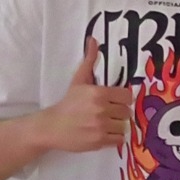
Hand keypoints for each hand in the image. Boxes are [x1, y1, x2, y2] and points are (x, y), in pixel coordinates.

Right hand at [35, 40, 132, 154]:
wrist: (52, 126)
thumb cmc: (68, 102)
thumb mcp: (78, 80)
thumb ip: (89, 60)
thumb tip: (93, 39)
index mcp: (98, 93)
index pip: (127, 96)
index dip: (121, 99)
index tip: (113, 101)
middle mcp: (101, 109)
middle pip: (127, 112)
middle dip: (118, 112)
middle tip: (107, 113)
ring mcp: (101, 126)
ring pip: (124, 126)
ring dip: (116, 126)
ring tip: (104, 124)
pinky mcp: (100, 141)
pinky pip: (119, 140)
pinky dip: (113, 138)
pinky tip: (103, 133)